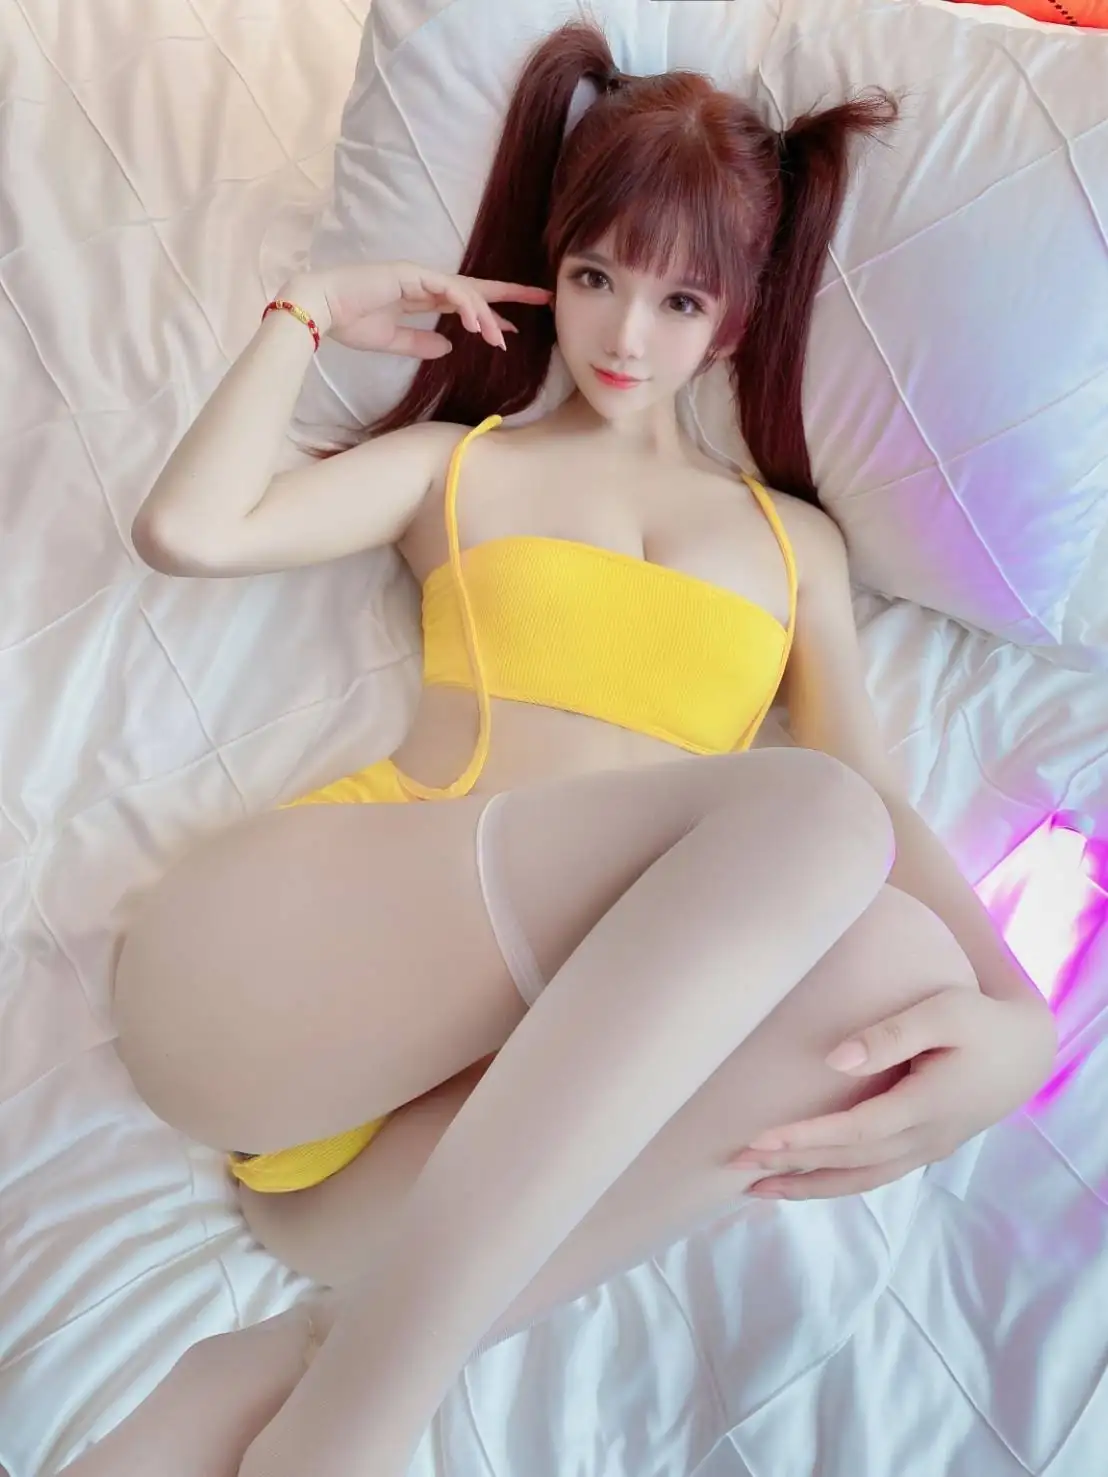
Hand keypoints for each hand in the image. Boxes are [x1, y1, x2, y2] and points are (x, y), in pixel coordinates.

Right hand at [283, 261, 551, 356]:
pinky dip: (467, 306)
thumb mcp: (393, 340)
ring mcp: (420, 275)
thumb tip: (448, 346)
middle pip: (477, 288)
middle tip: (543, 299)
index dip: (490, 312)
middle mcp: (425, 282)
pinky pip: (449, 289)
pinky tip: (479, 325)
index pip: (465, 302)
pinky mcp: (411, 274)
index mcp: (421, 296)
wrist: (320, 308)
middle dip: (510, 295)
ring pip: (466, 292)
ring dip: (486, 316)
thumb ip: (420, 342)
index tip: (512, 328)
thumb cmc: (349, 321)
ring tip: (500, 339)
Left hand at [731, 989, 1057, 1199]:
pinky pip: (869, 1176)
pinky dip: (831, 1183)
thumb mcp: (944, 1012)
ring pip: (858, 1180)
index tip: (758, 1140)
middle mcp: (924, 1139)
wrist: (1027, 1052)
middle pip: (847, 1161)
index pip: (854, 1132)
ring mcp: (924, 1150)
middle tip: (733, 1163)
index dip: (805, 1139)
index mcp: (927, 1105)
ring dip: (805, 1186)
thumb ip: (891, 1034)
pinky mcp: (921, 1149)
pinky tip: (800, 1182)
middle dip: (789, 1165)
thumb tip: (834, 1061)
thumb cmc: (981, 1021)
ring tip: (753, 1189)